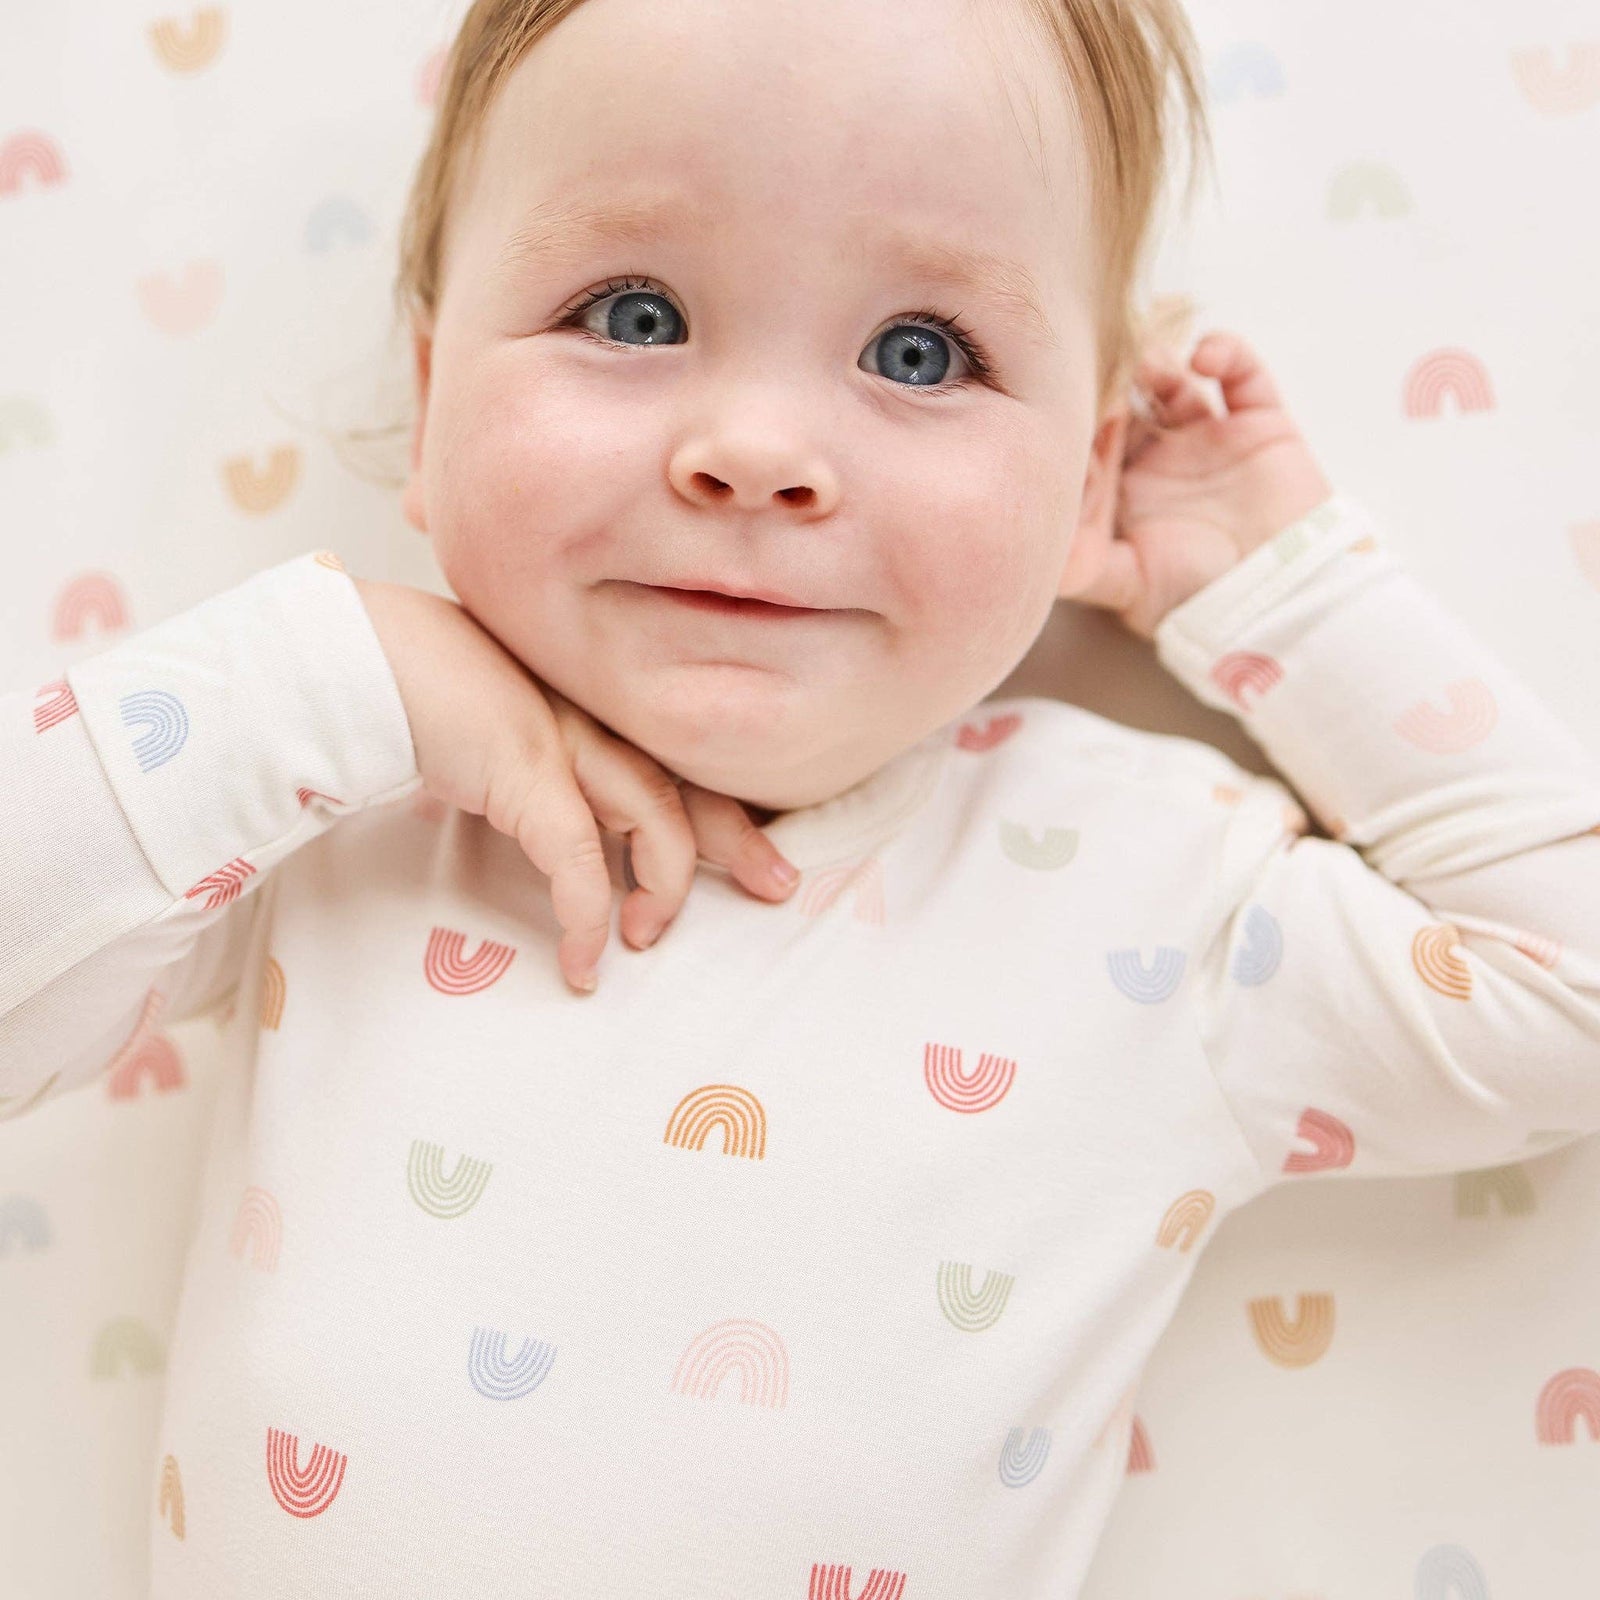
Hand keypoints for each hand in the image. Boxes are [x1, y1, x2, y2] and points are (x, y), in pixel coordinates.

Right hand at [351, 576, 799, 994]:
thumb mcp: (488, 733)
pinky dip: (589, 912)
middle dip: (738, 840)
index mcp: (591, 708)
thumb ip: (515, 768)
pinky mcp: (524, 769)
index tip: (761, 850)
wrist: (357, 654)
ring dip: (662, 888)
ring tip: (642, 941)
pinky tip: (584, 958)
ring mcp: (564, 738)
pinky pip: (577, 856)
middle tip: (779, 886)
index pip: (678, 758)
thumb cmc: (417, 689)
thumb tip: (502, 808)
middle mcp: (593, 717)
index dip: (726, 806)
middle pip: (690, 781)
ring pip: (654, 817)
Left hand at [1075, 331, 1334, 640]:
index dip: (1080, 424)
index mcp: (1123, 488)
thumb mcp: (1127, 584)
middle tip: (1102, 369)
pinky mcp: (1259, 422)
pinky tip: (1203, 357)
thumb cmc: (1197, 597)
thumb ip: (1082, 564)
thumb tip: (1038, 547)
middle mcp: (1159, 457)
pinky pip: (1242, 372)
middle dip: (1113, 382)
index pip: (1090, 440)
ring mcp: (1207, 436)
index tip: (1073, 414)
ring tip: (1147, 362)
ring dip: (1156, 362)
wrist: (1281, 598)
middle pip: (1126, 400)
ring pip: (1173, 380)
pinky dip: (1225, 352)